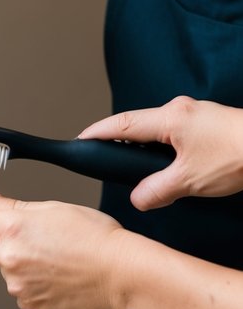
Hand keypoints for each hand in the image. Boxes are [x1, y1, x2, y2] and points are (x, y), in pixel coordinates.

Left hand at [0, 187, 132, 308]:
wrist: (125, 275)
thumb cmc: (98, 239)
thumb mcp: (54, 208)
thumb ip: (12, 205)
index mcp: (13, 228)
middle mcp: (10, 258)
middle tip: (18, 236)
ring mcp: (18, 284)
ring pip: (4, 270)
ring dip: (19, 264)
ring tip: (53, 257)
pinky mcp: (30, 304)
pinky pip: (22, 290)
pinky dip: (35, 283)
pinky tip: (58, 274)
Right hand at [79, 97, 242, 210]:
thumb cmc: (240, 156)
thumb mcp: (189, 182)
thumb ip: (155, 191)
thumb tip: (138, 198)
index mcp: (170, 118)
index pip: (121, 124)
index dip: (97, 133)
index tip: (81, 140)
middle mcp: (182, 110)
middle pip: (139, 125)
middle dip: (122, 143)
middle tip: (108, 159)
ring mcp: (198, 114)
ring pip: (160, 131)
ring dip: (149, 148)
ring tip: (145, 170)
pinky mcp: (212, 124)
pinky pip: (178, 134)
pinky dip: (168, 150)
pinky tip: (175, 168)